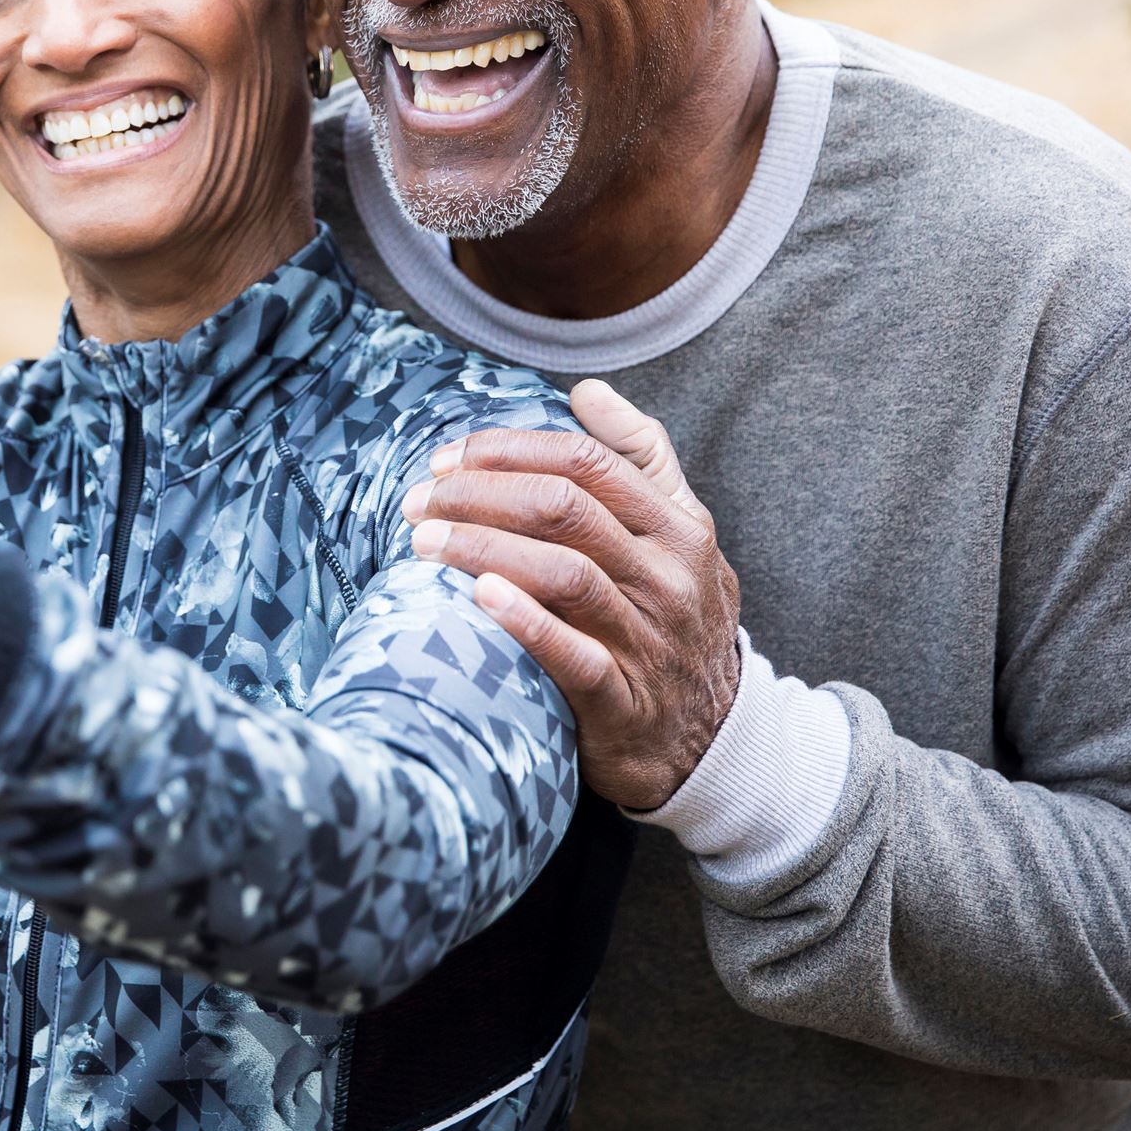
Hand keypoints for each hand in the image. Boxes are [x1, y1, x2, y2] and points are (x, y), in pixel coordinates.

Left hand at [403, 379, 740, 811]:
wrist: (712, 739)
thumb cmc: (676, 618)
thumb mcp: (683, 533)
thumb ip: (643, 457)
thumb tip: (587, 391)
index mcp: (678, 527)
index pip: (586, 462)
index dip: (508, 450)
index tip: (447, 458)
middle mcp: (668, 577)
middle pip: (564, 509)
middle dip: (479, 494)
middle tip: (419, 500)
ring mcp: (648, 640)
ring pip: (563, 574)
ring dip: (482, 547)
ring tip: (423, 540)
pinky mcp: (623, 701)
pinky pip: (573, 655)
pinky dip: (525, 621)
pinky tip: (477, 595)